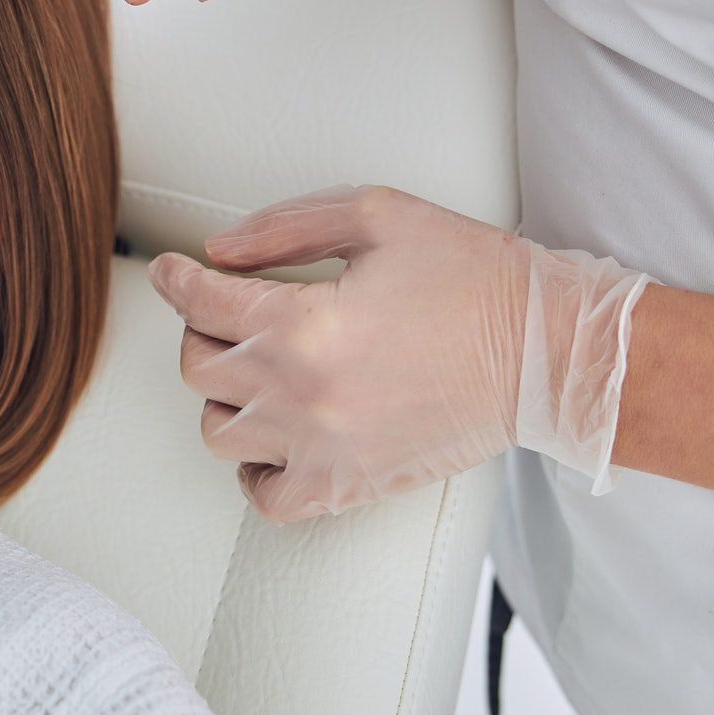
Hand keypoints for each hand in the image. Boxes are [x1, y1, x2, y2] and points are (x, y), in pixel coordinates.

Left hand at [145, 185, 652, 521]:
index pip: (200, 302)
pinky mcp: (349, 485)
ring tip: (255, 370)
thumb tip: (219, 251)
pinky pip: (266, 497)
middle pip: (199, 370)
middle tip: (224, 311)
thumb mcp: (378, 217)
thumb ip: (286, 227)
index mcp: (305, 324)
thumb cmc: (475, 279)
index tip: (168, 269)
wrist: (545, 355)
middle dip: (200, 330)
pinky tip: (270, 438)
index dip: (173, 278)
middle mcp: (302, 395)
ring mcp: (322, 449)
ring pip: (219, 434)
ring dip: (223, 397)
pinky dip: (253, 470)